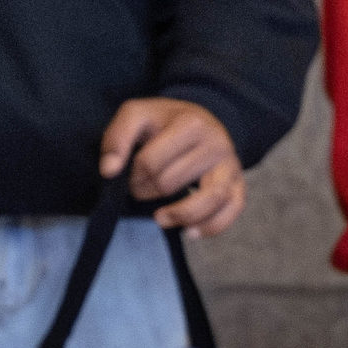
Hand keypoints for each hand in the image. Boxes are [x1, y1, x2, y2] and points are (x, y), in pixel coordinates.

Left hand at [98, 96, 244, 236]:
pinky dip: (212, 226)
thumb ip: (116, 138)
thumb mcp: (137, 115)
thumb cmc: (164, 122)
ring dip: (179, 215)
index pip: (150, 162)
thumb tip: (109, 171)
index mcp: (191, 123)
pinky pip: (232, 210)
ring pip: (209, 199)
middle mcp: (216, 143)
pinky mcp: (238, 184)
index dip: (132, 174)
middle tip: (141, 188)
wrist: (200, 121)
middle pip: (171, 183)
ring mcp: (231, 165)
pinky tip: (190, 232)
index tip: (131, 174)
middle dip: (147, 192)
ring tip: (159, 219)